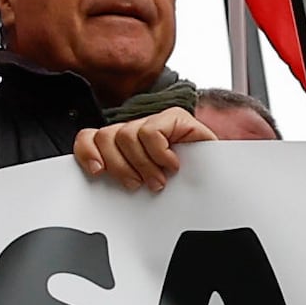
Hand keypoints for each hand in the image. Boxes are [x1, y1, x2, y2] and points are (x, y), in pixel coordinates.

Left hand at [70, 109, 216, 193]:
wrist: (218, 181)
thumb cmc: (182, 187)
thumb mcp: (142, 184)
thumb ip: (119, 178)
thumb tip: (96, 182)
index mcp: (122, 145)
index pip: (90, 137)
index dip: (87, 152)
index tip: (97, 172)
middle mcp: (136, 130)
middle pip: (105, 137)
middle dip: (119, 166)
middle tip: (138, 184)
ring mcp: (155, 121)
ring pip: (125, 135)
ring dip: (142, 164)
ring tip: (158, 179)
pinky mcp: (174, 117)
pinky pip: (152, 132)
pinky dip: (159, 153)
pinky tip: (171, 163)